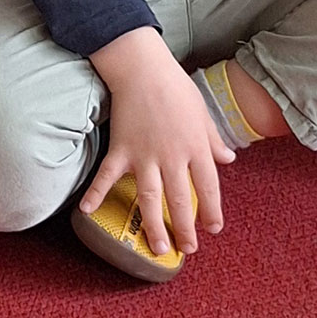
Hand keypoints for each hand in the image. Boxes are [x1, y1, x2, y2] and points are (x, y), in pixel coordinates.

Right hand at [79, 27, 230, 255]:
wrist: (143, 68)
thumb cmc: (175, 87)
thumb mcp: (202, 113)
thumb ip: (213, 140)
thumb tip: (228, 159)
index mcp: (195, 147)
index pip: (209, 187)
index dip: (212, 211)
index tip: (213, 229)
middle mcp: (172, 156)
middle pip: (181, 200)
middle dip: (185, 228)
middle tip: (187, 249)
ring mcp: (145, 155)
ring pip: (150, 197)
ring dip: (154, 224)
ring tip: (158, 247)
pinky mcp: (121, 149)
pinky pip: (108, 175)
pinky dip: (96, 193)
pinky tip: (87, 211)